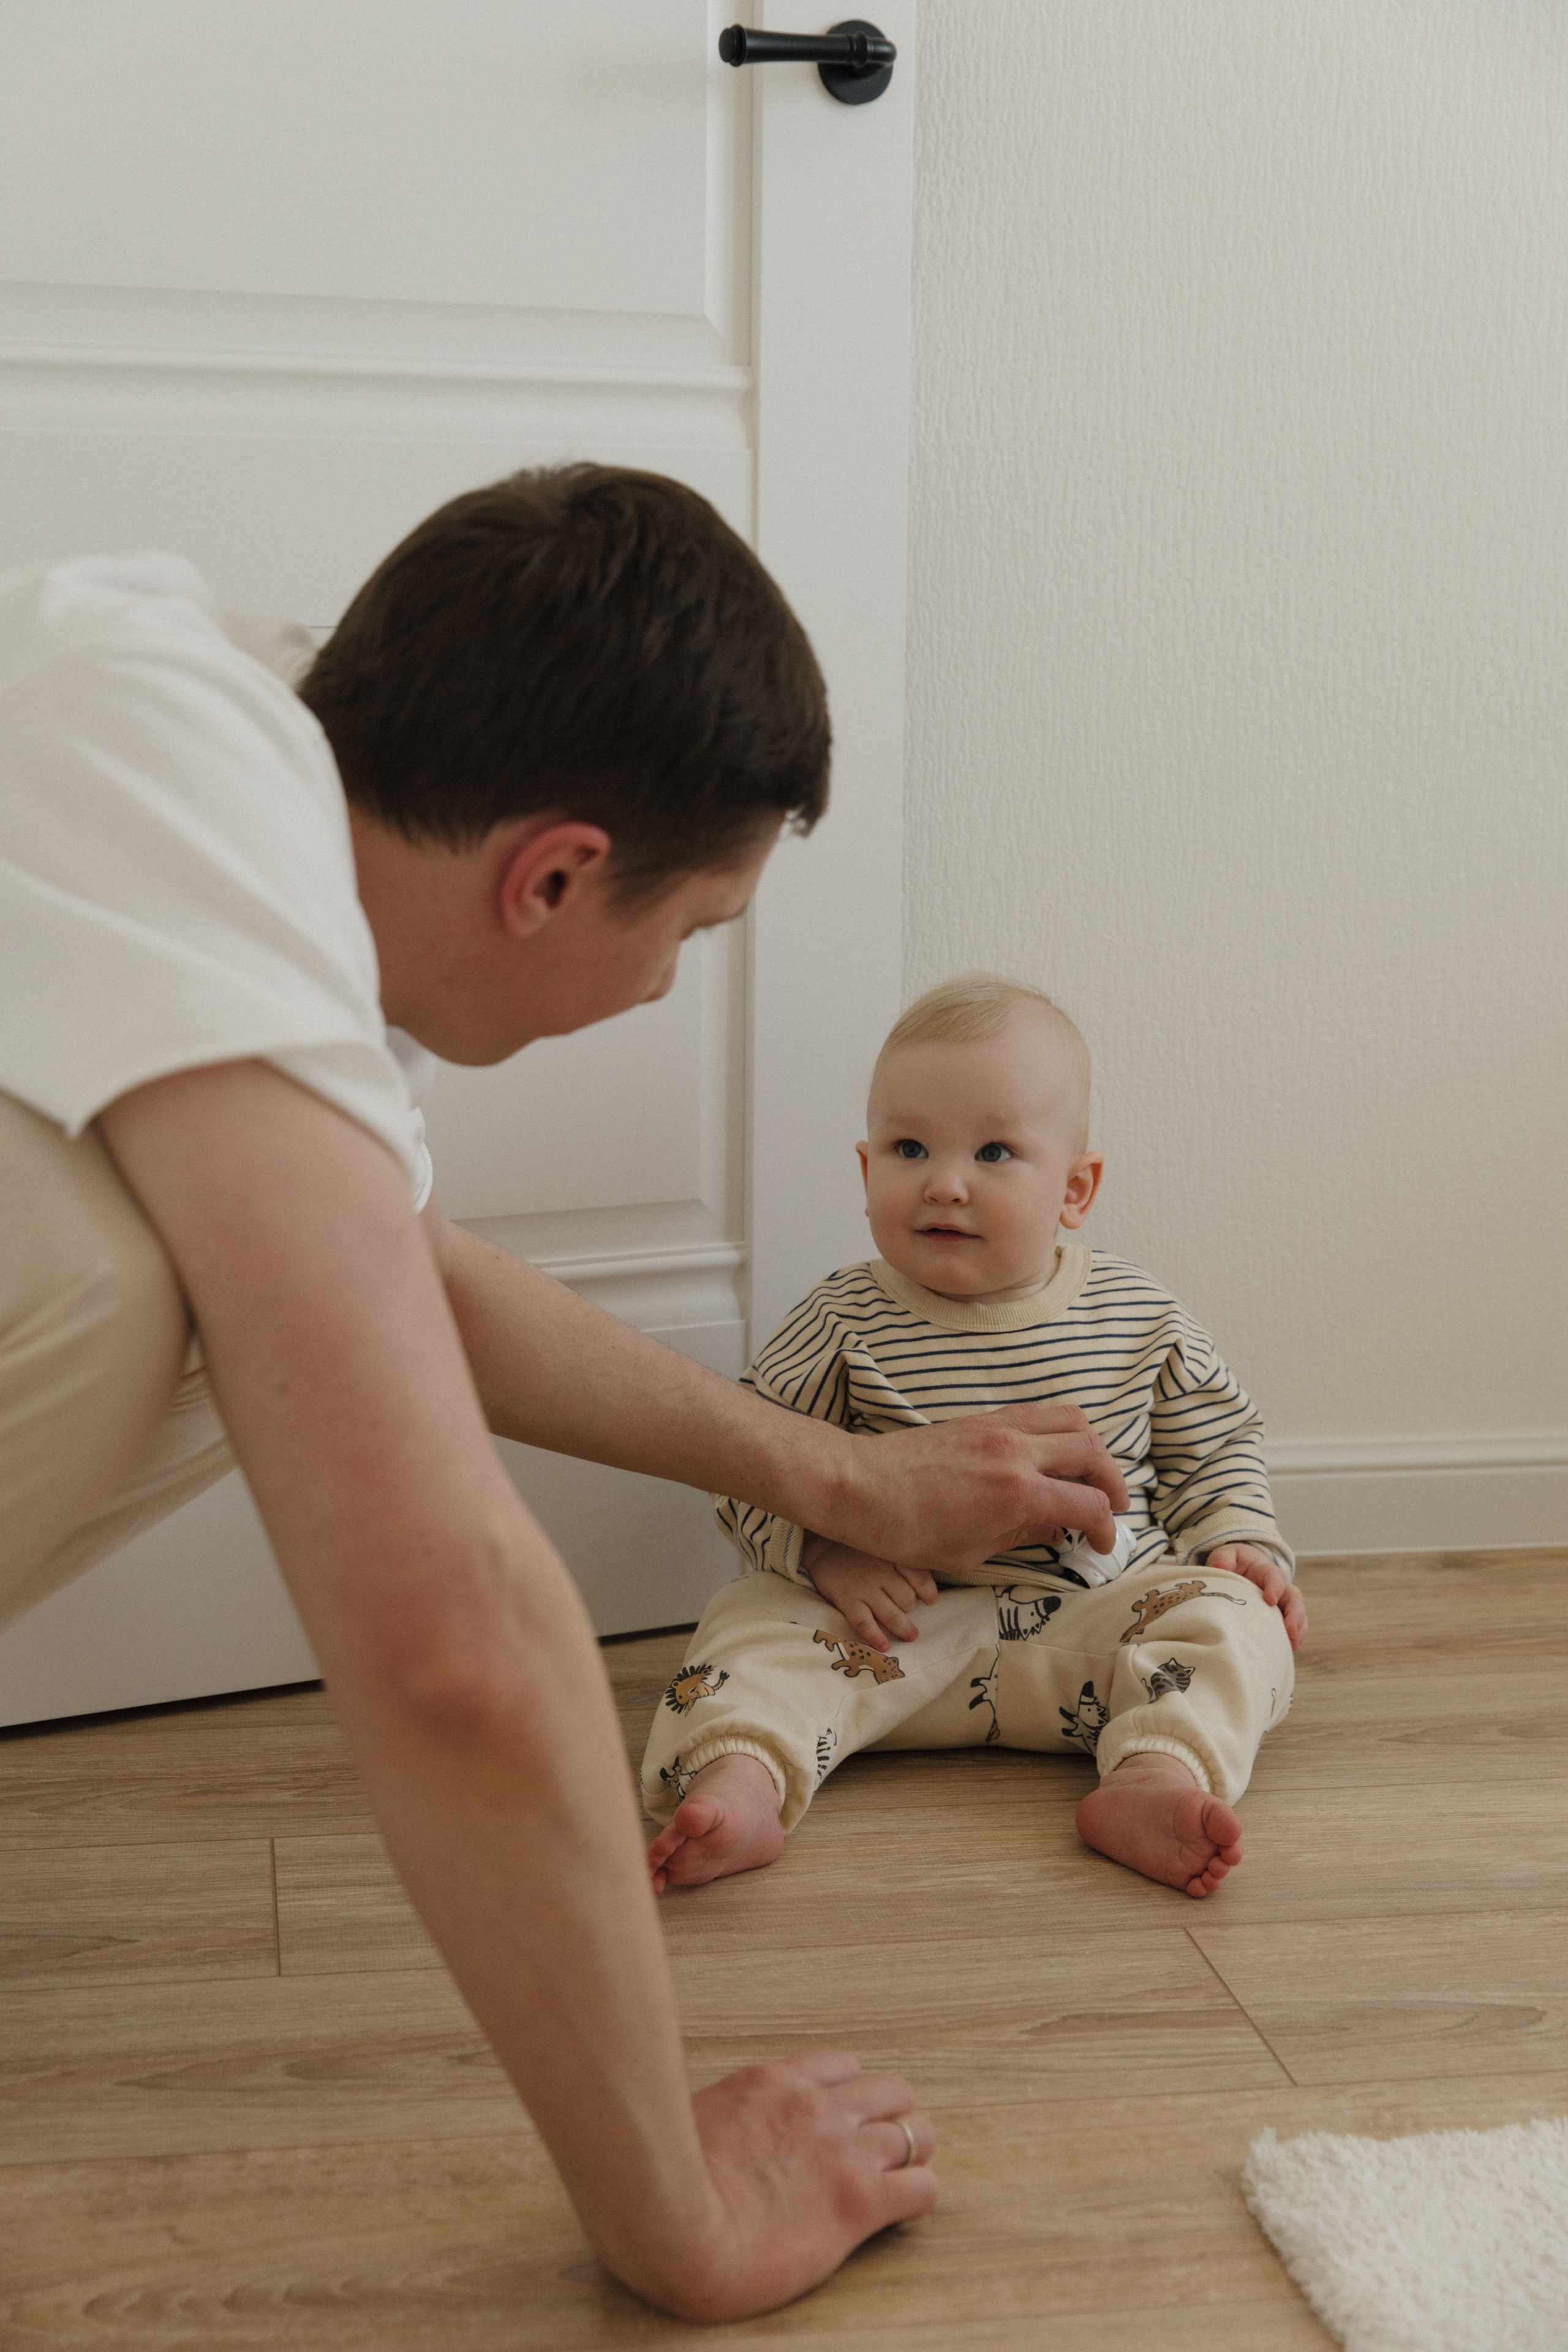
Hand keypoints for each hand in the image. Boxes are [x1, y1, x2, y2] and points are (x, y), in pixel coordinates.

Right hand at [669, 2052, 935, 2323]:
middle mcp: (816, 2106)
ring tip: (900, 2180)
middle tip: (878, 2152)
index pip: (841, 2067)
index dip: (850, 2096)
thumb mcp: (693, 2120)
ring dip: (911, 2155)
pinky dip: (916, 2199)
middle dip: (889, 2119)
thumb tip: (722, 2131)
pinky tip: (900, 2214)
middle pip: (890, 2091)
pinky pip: (921, 2188)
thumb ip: (728, 2118)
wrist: (670, 2224)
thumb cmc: (663, 2183)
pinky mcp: (859, 2200)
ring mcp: (842, 2150)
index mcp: (773, 2082)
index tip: (844, 2121)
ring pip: (916, 2132)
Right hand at [805, 1536, 937, 1651]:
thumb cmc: (859, 1551)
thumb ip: (903, 1560)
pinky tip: (883, 1647)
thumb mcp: (882, 1547)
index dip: (928, 1591)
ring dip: (904, 1628)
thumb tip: (928, 1584)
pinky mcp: (848, 1601)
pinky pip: (864, 1623)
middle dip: (910, 1608)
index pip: (918, 1576)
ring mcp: (863, 1588)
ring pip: (891, 1614)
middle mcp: (880, 1573)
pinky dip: (875, 1637)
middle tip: (908, 1610)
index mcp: (891, 1556)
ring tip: (911, 1636)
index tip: (931, 1600)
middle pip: (907, 1599)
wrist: (822, 1550)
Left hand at [834, 1403, 1129, 1578]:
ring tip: (1089, 1474)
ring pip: (1071, 1418)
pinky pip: (1037, 1412)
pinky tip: (1050, 1455)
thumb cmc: (905, 1529)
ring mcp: (998, 1427)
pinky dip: (1057, 1430)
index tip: (1099, 1543)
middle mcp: (1016, 1451)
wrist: (858, 1485)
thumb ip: (1020, 1535)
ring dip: (1091, 1446)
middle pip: (1093, 1450)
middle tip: (1111, 1507)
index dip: (1104, 1528)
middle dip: (1113, 1481)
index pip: (1089, 1504)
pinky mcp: (981, 1418)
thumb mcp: (969, 1550)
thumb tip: (1053, 1528)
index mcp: (1017, 1492)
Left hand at [1203, 1543, 1306, 1648]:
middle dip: (1295, 1614)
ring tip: (1292, 1645)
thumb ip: (1224, 1559)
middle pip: (1295, 1598)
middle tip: (1290, 1630)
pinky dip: (1293, 1638)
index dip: (1275, 1588)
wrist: (1242, 1570)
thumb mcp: (1227, 1555)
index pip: (1275, 1577)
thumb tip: (1219, 1567)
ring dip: (1298, 1630)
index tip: (1270, 1600)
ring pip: (1298, 1615)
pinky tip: (1287, 1650)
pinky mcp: (1280, 1617)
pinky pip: (1293, 1628)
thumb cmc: (1234, 1562)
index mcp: (1266, 1571)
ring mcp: (1282, 1604)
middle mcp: (1280, 1588)